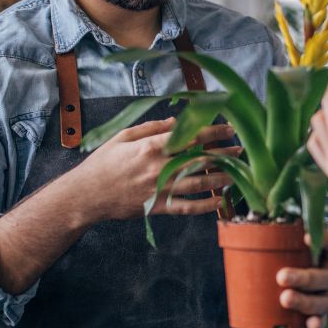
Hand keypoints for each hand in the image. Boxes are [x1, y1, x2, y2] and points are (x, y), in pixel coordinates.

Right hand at [75, 118, 240, 223]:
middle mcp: (158, 168)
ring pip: (198, 183)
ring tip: (238, 173)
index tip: (228, 128)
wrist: (86, 195)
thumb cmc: (103, 163)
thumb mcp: (123, 137)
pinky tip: (221, 202)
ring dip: (221, 178)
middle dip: (223, 154)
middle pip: (199, 159)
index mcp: (150, 147)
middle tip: (241, 150)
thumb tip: (177, 121)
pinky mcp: (157, 207)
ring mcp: (159, 189)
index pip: (188, 136)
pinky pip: (187, 207)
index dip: (212, 131)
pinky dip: (206, 206)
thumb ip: (151, 128)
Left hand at [276, 229, 327, 327]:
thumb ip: (294, 232)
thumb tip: (257, 218)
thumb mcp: (312, 243)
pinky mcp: (327, 311)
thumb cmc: (313, 257)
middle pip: (322, 277)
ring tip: (285, 299)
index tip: (305, 237)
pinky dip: (316, 323)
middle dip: (302, 278)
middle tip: (281, 276)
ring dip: (304, 302)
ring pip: (321, 301)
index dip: (324, 239)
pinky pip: (323, 318)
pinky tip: (310, 325)